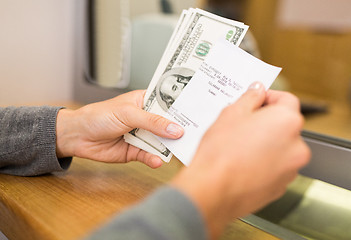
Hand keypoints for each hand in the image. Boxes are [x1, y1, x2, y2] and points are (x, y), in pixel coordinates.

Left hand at [55, 90, 183, 167]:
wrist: (78, 136)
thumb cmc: (99, 116)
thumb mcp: (128, 114)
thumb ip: (153, 122)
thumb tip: (176, 129)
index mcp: (145, 102)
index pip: (168, 103)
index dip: (182, 108)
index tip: (198, 111)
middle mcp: (146, 119)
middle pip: (168, 125)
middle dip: (179, 130)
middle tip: (194, 134)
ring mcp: (142, 136)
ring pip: (161, 142)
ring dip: (168, 147)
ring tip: (179, 150)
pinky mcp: (136, 152)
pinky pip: (149, 155)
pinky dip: (154, 159)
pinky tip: (157, 160)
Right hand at [171, 83, 310, 238]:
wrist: (213, 190)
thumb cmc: (220, 153)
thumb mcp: (231, 113)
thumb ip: (250, 98)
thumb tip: (257, 91)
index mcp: (287, 122)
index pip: (286, 99)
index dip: (269, 97)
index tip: (257, 100)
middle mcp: (296, 146)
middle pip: (284, 125)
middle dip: (265, 122)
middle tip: (243, 124)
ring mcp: (290, 169)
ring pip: (280, 148)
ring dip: (265, 143)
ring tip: (240, 147)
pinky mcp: (281, 186)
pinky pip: (275, 167)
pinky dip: (263, 163)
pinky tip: (243, 162)